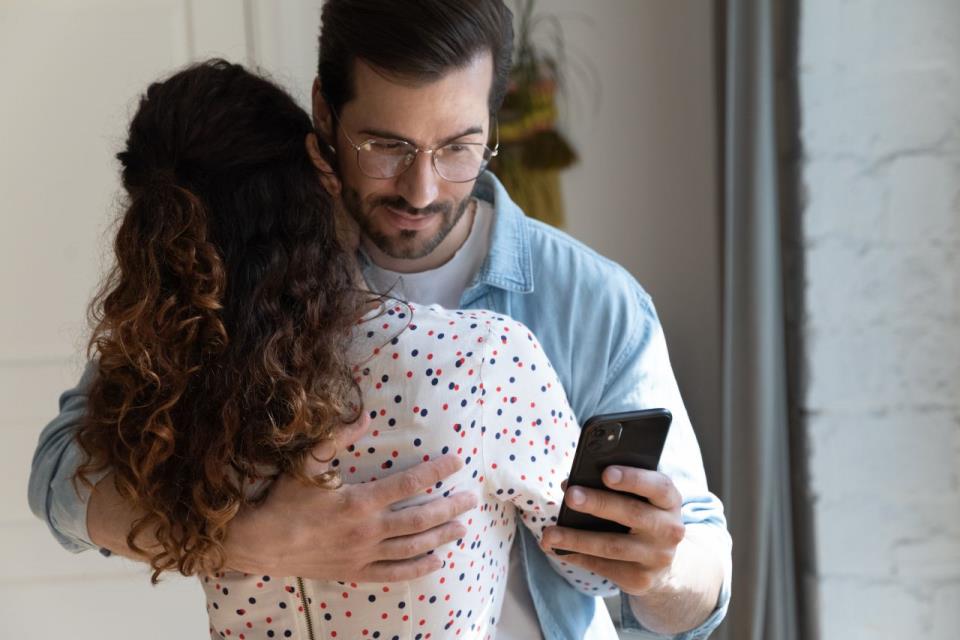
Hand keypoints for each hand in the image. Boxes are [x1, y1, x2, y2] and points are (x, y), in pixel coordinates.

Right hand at [225, 414, 477, 580]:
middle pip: (420, 519)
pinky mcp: (356, 571)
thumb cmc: (284, 500)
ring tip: (462, 527)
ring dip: (441, 536)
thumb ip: (336, 439)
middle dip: (450, 507)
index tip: (457, 461)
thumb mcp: (306, 464)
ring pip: (413, 546)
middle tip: (471, 498)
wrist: (260, 543)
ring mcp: (364, 554)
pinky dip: (418, 568)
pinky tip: (436, 560)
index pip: (409, 484)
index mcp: (360, 501)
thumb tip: (365, 417)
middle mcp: (368, 530)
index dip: (436, 471)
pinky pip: (394, 573)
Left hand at [540, 466, 684, 594]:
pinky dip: (576, 556)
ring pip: (612, 546)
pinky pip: (602, 567)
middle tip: (570, 496)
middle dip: (598, 504)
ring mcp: (656, 557)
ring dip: (576, 539)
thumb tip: (569, 484)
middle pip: (632, 514)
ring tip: (549, 534)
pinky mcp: (640, 580)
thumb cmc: (642, 516)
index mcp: (669, 501)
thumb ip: (614, 487)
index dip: (633, 478)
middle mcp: (669, 529)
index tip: (606, 473)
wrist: (663, 564)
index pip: (658, 486)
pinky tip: (557, 549)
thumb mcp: (641, 499)